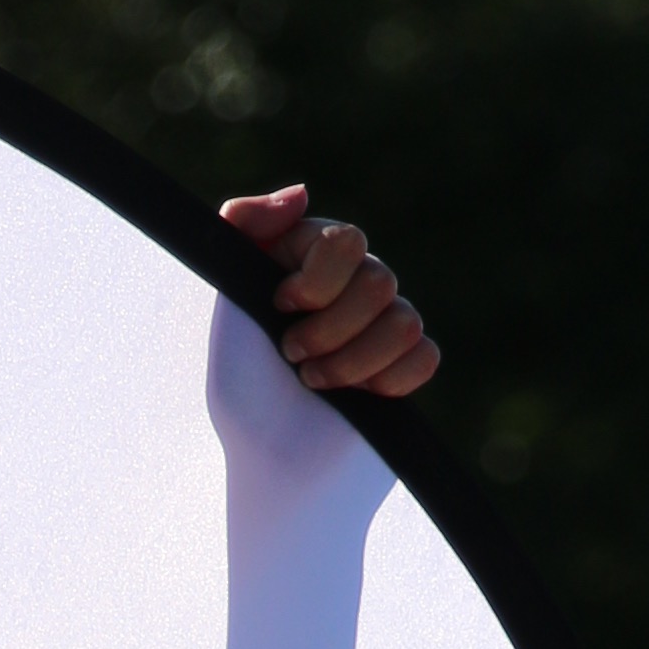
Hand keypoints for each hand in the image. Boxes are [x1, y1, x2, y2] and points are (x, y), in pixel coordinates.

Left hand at [221, 184, 438, 400]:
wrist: (262, 454)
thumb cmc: (238, 381)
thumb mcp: (224, 296)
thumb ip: (245, 227)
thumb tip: (302, 194)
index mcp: (315, 257)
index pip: (346, 241)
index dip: (316, 281)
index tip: (280, 307)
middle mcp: (353, 284)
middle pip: (378, 283)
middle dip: (329, 331)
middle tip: (292, 357)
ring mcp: (382, 325)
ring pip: (405, 322)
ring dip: (354, 363)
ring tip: (315, 382)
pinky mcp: (402, 367)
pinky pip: (425, 356)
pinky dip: (391, 381)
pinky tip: (357, 395)